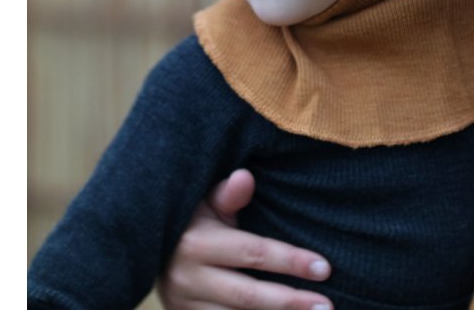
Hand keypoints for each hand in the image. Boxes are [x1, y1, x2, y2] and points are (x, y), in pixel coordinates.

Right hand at [157, 169, 332, 309]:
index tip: (324, 268)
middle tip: (326, 305)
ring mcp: (184, 305)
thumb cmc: (191, 219)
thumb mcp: (206, 200)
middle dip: (290, 301)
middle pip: (248, 295)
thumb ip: (228, 194)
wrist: (147, 248)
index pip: (253, 254)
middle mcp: (187, 279)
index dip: (290, 261)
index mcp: (196, 244)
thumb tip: (245, 177)